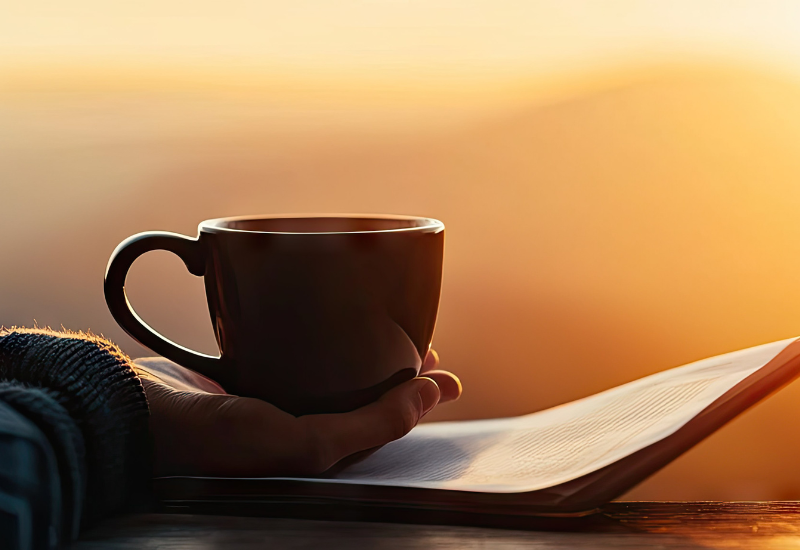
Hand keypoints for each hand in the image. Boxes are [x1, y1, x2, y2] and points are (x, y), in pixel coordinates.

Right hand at [135, 351, 460, 476]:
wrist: (133, 411)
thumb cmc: (214, 439)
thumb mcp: (304, 447)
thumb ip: (370, 428)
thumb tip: (433, 394)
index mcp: (312, 448)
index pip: (380, 423)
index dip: (417, 397)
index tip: (445, 369)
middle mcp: (295, 420)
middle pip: (360, 390)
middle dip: (397, 366)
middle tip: (426, 339)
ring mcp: (271, 389)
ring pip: (331, 364)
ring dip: (363, 343)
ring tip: (394, 322)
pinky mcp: (247, 360)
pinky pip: (293, 341)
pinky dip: (319, 326)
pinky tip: (331, 306)